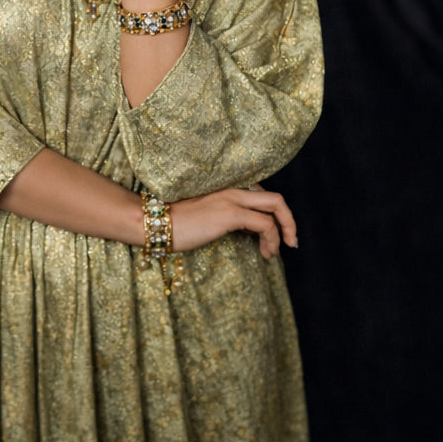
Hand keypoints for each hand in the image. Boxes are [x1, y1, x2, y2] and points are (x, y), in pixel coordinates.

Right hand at [167, 187, 298, 258]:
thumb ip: (221, 217)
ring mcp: (232, 200)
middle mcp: (232, 189)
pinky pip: (265, 224)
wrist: (153, 222)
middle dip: (289, 221)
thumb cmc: (171, 224)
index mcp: (225, 188)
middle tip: (290, 241)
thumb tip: (239, 233)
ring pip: (276, 207)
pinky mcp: (230, 214)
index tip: (273, 235)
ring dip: (284, 231)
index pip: (260, 196)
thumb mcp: (202, 216)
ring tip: (276, 251)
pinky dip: (272, 239)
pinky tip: (266, 252)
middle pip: (275, 198)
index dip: (272, 214)